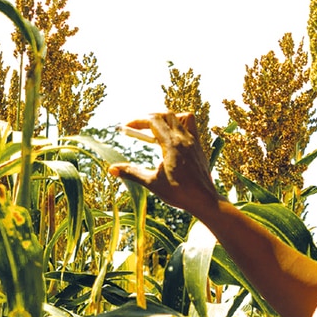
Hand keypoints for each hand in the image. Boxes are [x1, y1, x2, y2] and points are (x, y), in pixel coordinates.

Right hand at [108, 112, 222, 219]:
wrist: (204, 201)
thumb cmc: (180, 193)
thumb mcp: (152, 183)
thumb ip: (132, 173)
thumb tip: (112, 169)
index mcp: (172, 145)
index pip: (153, 120)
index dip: (138, 121)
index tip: (127, 128)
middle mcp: (184, 139)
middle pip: (166, 115)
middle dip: (149, 118)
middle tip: (138, 128)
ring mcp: (194, 141)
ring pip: (182, 116)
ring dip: (166, 118)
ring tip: (156, 130)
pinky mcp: (199, 147)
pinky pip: (191, 126)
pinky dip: (180, 125)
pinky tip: (172, 138)